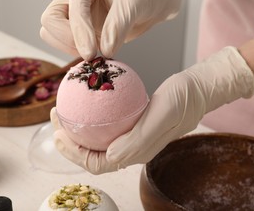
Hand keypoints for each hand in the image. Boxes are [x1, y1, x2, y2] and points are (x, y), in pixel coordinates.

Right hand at [40, 0, 183, 60]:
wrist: (147, 1)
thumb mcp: (133, 7)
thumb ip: (117, 27)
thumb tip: (104, 50)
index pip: (71, 9)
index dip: (79, 32)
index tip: (91, 53)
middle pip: (49, 20)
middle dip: (68, 39)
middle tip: (92, 52)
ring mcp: (70, 12)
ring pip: (49, 33)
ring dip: (69, 47)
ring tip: (96, 50)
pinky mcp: (74, 28)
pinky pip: (61, 43)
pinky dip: (73, 51)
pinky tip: (95, 51)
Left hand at [51, 47, 253, 173]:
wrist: (198, 89)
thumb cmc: (183, 100)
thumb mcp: (161, 115)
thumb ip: (137, 139)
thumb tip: (110, 156)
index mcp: (135, 152)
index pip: (96, 163)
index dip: (73, 153)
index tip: (59, 132)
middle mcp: (131, 148)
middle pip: (92, 154)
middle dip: (69, 141)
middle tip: (55, 117)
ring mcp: (132, 136)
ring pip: (97, 140)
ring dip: (77, 130)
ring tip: (64, 111)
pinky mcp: (134, 123)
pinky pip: (106, 125)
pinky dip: (91, 117)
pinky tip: (86, 101)